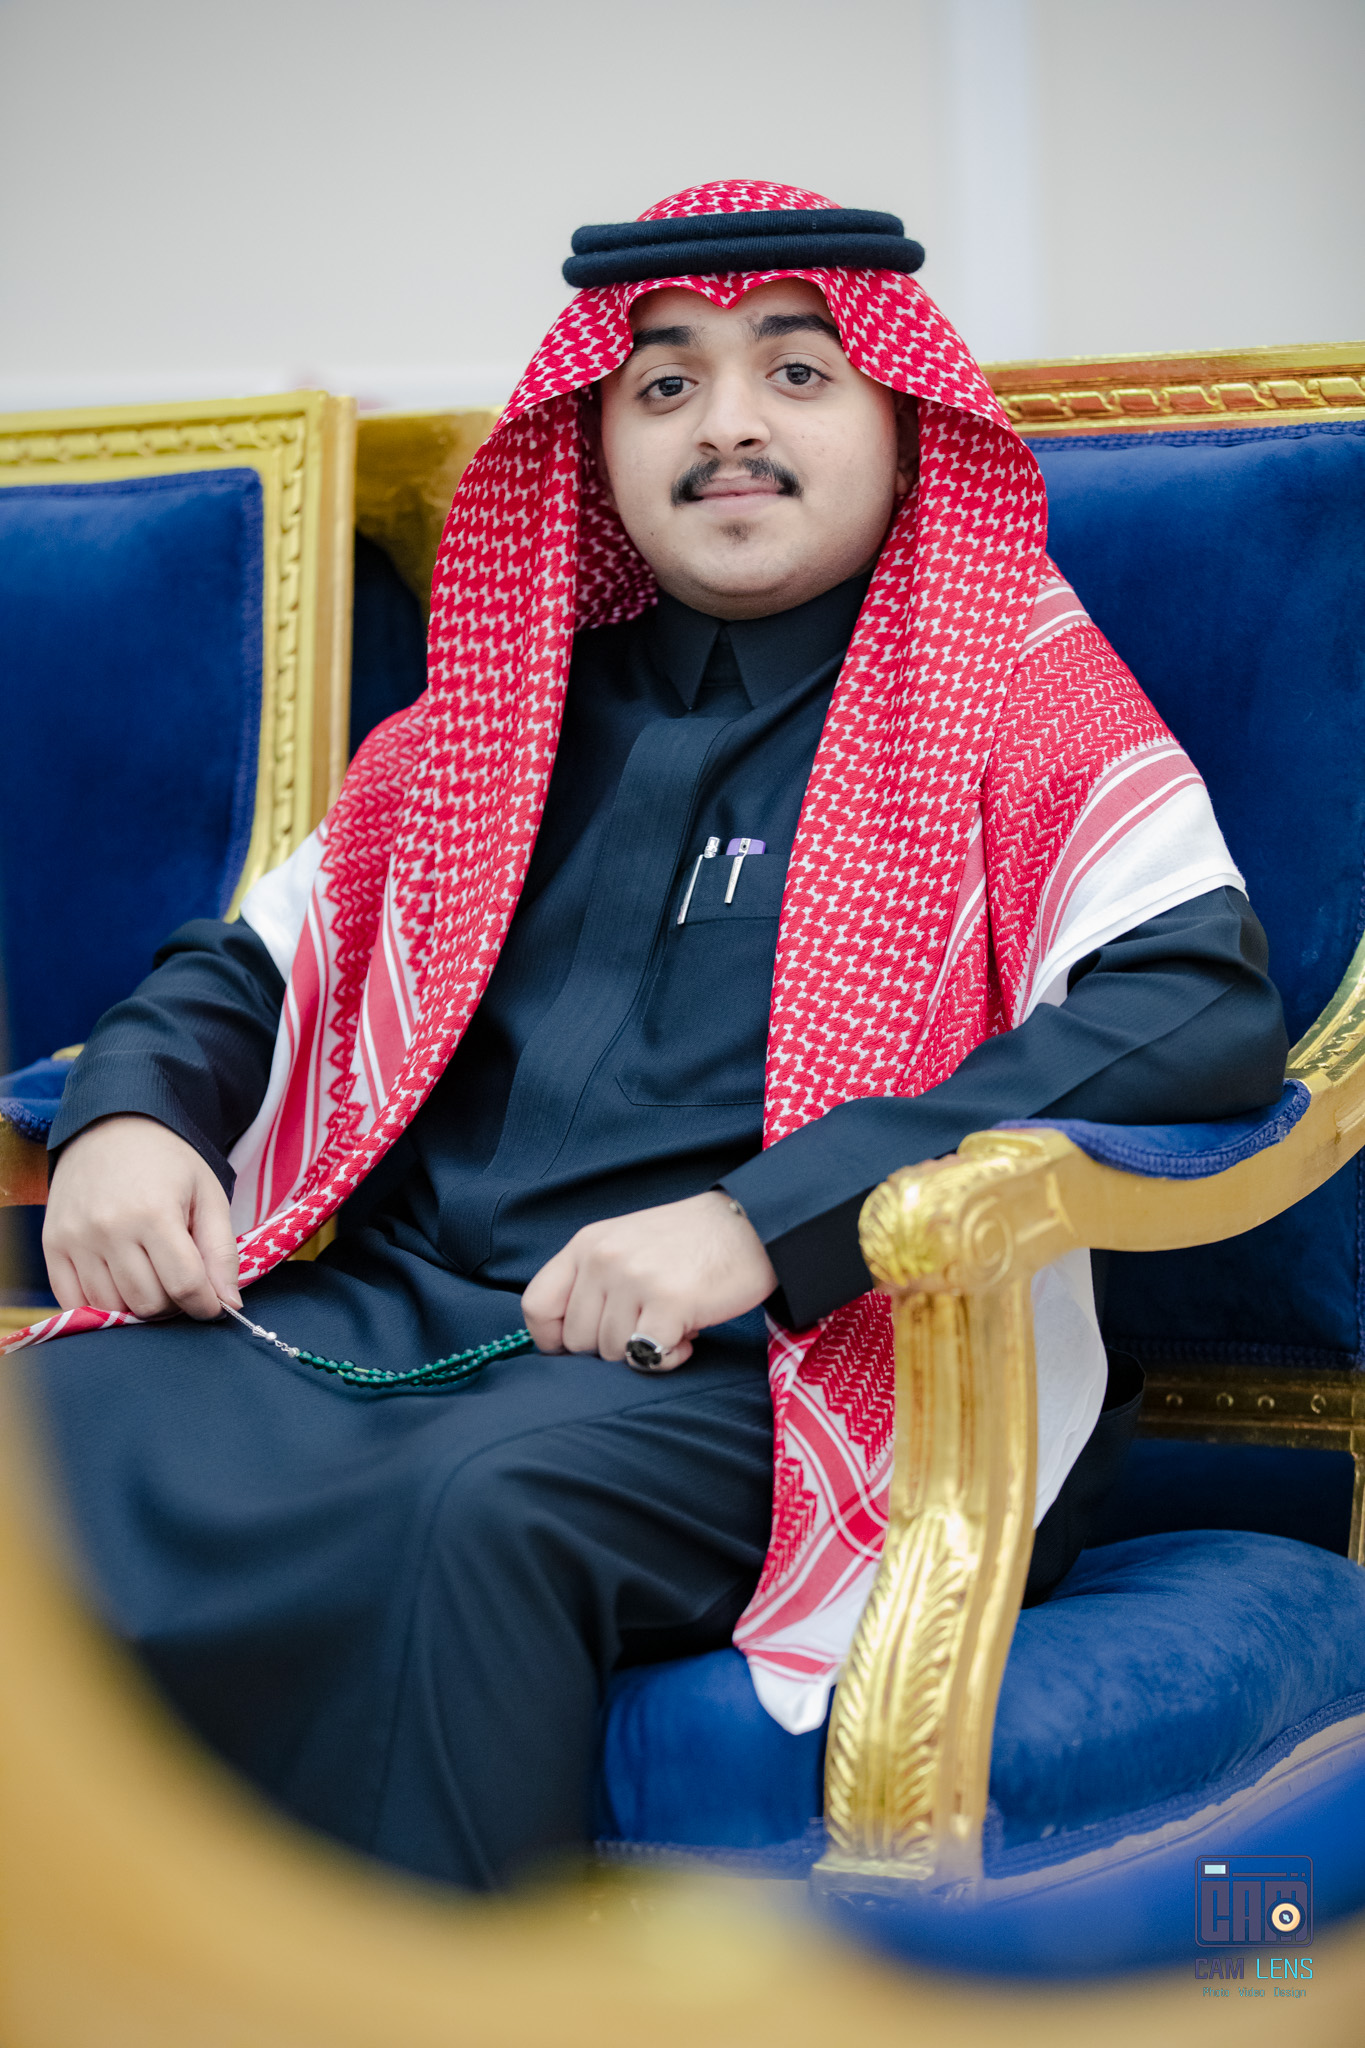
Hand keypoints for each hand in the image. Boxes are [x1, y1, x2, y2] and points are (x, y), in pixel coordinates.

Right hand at [43, 1114, 238, 1320]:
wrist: (111, 1128)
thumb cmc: (168, 1163)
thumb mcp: (208, 1195)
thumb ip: (222, 1251)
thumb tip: (230, 1304)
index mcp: (155, 1212)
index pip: (184, 1284)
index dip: (205, 1304)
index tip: (211, 1304)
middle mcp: (110, 1228)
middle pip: (148, 1302)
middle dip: (173, 1304)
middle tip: (179, 1282)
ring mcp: (76, 1238)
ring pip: (113, 1308)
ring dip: (138, 1307)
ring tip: (151, 1278)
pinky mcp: (52, 1245)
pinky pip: (73, 1302)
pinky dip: (101, 1307)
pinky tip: (120, 1287)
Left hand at [522, 1190, 776, 1370]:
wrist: (752, 1226)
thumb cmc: (689, 1242)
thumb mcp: (625, 1244)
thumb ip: (592, 1281)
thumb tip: (567, 1342)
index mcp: (587, 1244)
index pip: (536, 1305)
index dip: (552, 1338)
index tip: (578, 1345)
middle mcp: (604, 1259)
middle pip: (576, 1340)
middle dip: (610, 1345)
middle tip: (646, 1323)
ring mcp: (634, 1280)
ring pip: (612, 1353)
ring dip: (643, 1349)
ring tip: (671, 1321)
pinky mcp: (668, 1304)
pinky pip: (646, 1358)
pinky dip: (668, 1359)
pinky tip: (686, 1337)